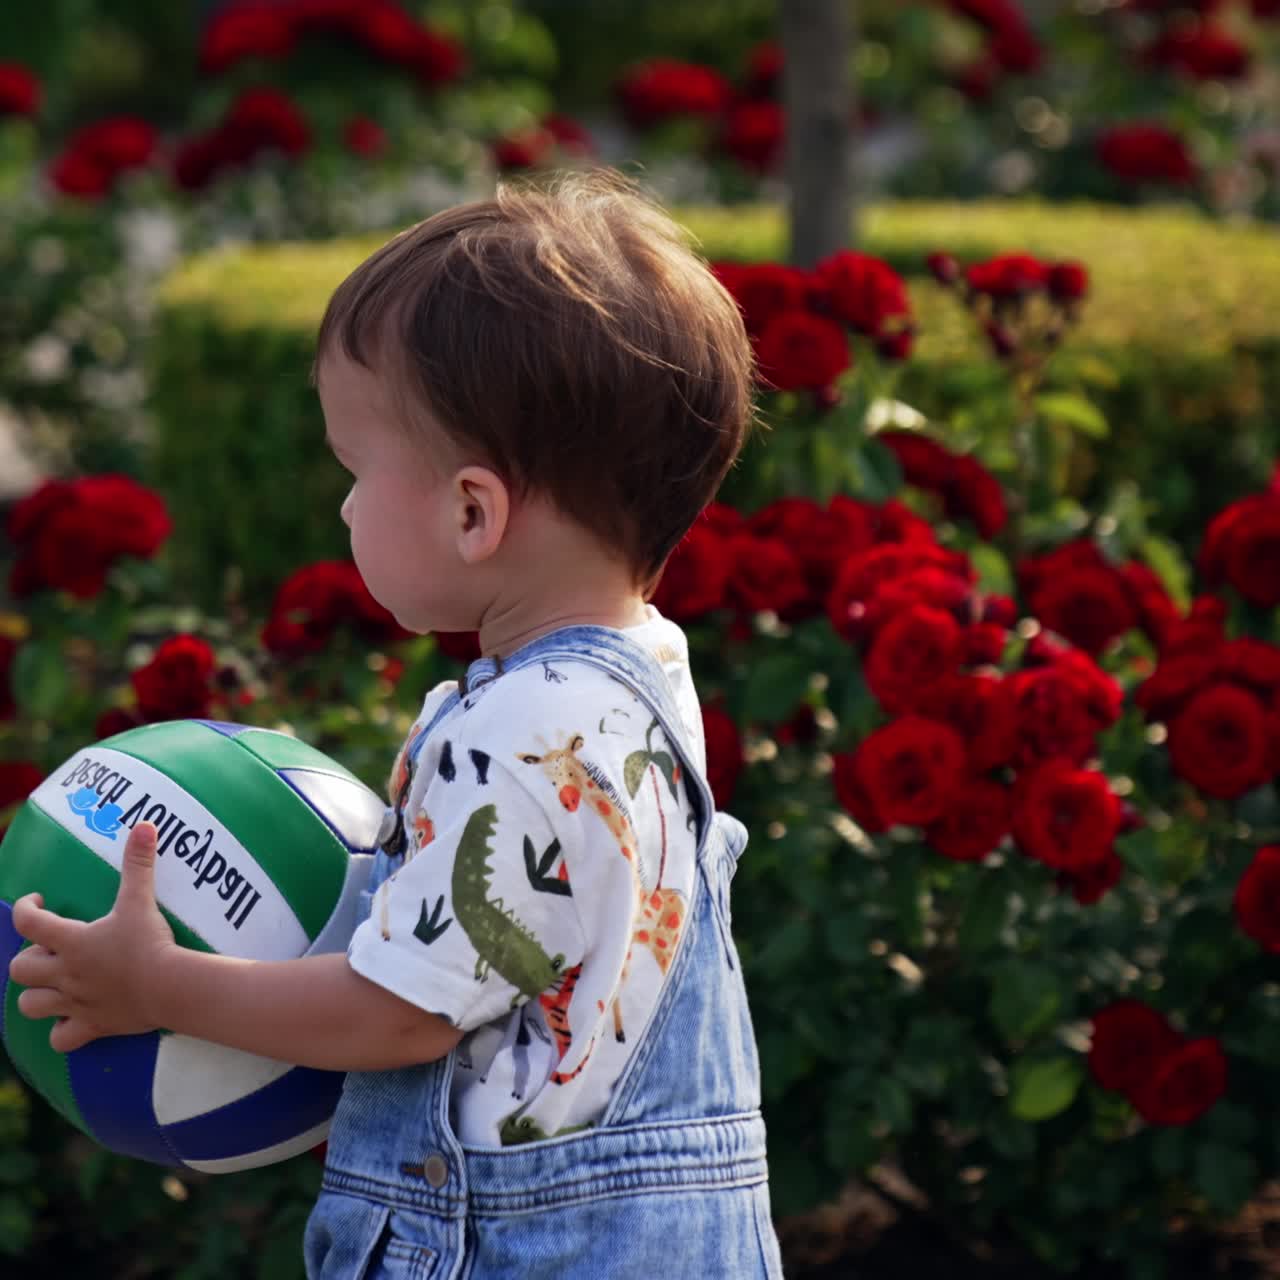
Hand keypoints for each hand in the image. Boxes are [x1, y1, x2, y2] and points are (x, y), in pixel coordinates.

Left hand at [8, 821, 178, 1052]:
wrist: (170, 987)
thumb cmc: (151, 943)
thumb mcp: (141, 900)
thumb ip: (139, 863)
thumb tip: (145, 825)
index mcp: (72, 942)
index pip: (27, 923)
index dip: (26, 909)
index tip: (39, 901)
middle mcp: (65, 973)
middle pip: (20, 969)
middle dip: (29, 957)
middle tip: (52, 948)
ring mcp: (75, 1002)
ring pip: (30, 1005)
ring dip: (36, 994)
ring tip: (56, 983)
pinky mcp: (91, 1025)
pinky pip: (60, 1038)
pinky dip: (61, 1030)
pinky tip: (73, 1018)